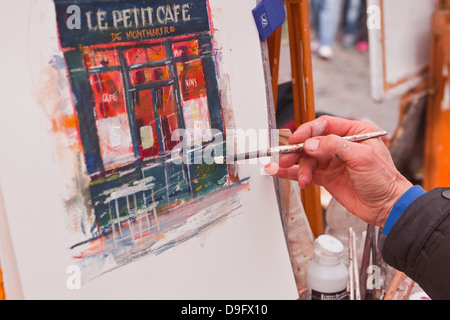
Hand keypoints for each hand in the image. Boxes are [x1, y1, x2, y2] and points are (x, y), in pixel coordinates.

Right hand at [265, 116, 412, 226]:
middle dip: (297, 150)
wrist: (387, 207)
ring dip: (299, 168)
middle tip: (286, 158)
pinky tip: (281, 174)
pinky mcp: (327, 177)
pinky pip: (307, 172)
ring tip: (301, 179)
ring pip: (307, 159)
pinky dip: (294, 174)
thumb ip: (334, 147)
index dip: (307, 131)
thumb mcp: (362, 157)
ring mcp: (333, 162)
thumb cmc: (384, 180)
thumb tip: (311, 144)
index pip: (324, 126)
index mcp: (354, 132)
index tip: (295, 139)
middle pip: (312, 142)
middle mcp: (341, 145)